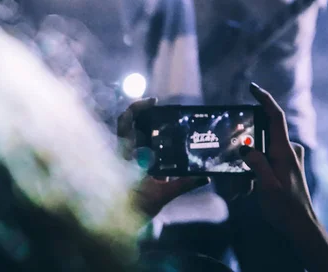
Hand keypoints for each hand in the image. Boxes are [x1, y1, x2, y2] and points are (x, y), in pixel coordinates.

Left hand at [117, 98, 208, 218]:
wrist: (122, 226)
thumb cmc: (138, 210)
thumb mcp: (162, 196)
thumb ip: (184, 184)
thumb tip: (205, 177)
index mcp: (127, 155)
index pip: (125, 123)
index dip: (137, 107)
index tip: (155, 101)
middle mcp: (124, 153)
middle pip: (129, 122)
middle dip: (146, 112)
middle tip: (164, 108)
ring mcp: (126, 158)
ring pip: (134, 133)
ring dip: (150, 126)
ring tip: (171, 123)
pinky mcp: (131, 166)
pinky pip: (141, 147)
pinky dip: (154, 142)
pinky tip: (169, 144)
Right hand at [239, 83, 315, 228]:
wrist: (301, 226)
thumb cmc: (285, 208)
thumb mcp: (266, 186)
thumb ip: (256, 163)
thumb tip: (245, 147)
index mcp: (284, 151)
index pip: (275, 116)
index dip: (264, 99)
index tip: (252, 88)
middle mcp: (288, 151)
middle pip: (264, 134)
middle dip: (247, 146)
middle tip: (235, 163)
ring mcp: (288, 159)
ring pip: (262, 151)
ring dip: (249, 166)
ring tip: (241, 188)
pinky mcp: (286, 168)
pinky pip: (266, 162)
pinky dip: (255, 173)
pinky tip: (247, 190)